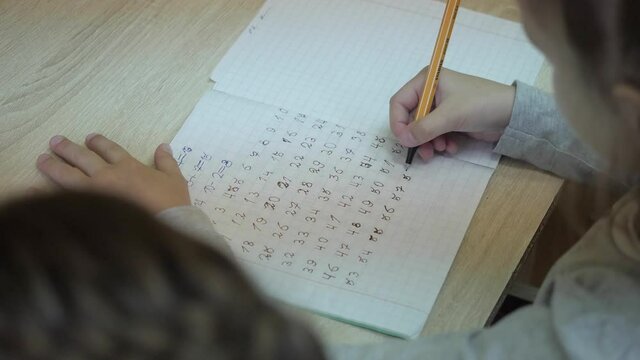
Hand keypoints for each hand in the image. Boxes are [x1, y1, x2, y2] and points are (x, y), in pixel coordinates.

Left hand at [36, 134, 190, 212]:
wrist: (166, 226)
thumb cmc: (172, 204)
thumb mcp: (175, 180)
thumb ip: (166, 162)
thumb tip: (164, 146)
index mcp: (129, 166)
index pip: (110, 149)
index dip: (99, 142)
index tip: (89, 138)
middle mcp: (108, 175)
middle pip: (84, 157)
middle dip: (68, 149)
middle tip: (55, 142)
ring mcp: (95, 192)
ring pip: (68, 174)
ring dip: (54, 164)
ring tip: (42, 159)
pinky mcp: (88, 209)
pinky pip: (61, 198)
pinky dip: (44, 193)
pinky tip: (32, 188)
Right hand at [390, 68, 515, 159]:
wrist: (512, 114)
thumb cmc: (480, 105)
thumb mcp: (450, 116)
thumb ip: (424, 128)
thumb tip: (403, 140)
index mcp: (427, 80)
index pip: (399, 102)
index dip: (398, 122)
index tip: (404, 140)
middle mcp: (431, 92)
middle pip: (410, 118)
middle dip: (417, 136)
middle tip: (424, 152)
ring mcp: (441, 107)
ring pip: (422, 129)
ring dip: (429, 142)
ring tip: (440, 150)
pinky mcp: (450, 119)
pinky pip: (435, 134)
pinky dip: (440, 142)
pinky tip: (452, 147)